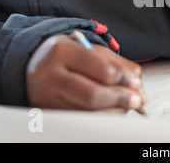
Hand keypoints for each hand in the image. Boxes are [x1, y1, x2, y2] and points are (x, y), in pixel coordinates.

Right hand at [26, 34, 146, 111]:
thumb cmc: (66, 55)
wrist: (31, 62)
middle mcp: (49, 74)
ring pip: (87, 112)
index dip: (124, 79)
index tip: (135, 83)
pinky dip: (100, 117)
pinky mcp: (47, 112)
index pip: (102, 70)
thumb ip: (117, 64)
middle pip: (93, 95)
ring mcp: (45, 96)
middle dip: (120, 99)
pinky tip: (109, 110)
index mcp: (62, 51)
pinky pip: (79, 120)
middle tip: (135, 100)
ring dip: (113, 111)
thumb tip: (138, 86)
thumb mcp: (90, 50)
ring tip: (124, 105)